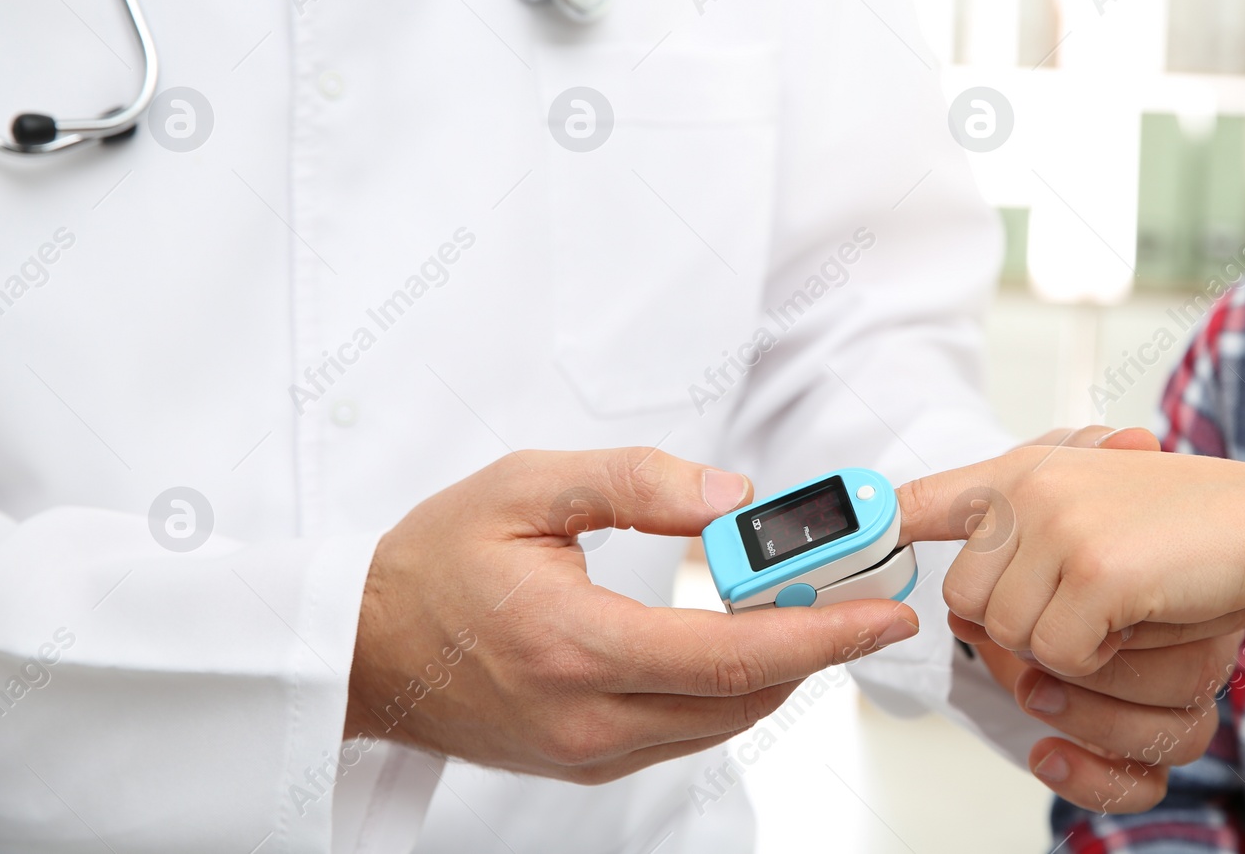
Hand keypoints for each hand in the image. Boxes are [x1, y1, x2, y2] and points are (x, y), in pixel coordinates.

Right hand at [346, 448, 919, 783]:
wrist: (362, 647)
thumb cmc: (433, 561)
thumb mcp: (526, 487)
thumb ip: (635, 482)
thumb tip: (731, 499)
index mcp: (575, 645)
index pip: (734, 655)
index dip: (823, 635)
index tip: (883, 614)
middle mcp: (587, 718)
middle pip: (745, 698)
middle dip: (818, 647)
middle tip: (858, 595)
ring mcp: (586, 752)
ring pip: (722, 724)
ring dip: (780, 670)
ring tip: (810, 609)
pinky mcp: (583, 762)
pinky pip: (686, 734)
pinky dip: (732, 692)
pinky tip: (746, 645)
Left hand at [900, 433, 1244, 810]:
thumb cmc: (1176, 529)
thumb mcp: (1086, 506)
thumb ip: (1020, 536)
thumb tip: (958, 608)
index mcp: (1021, 473)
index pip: (923, 498)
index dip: (875, 524)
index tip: (835, 535)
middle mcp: (1029, 488)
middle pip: (966, 603)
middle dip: (1017, 629)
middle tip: (1081, 612)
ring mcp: (1061, 526)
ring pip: (1011, 638)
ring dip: (1065, 648)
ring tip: (1118, 609)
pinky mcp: (1097, 573)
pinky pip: (1061, 657)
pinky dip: (1100, 661)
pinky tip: (1140, 616)